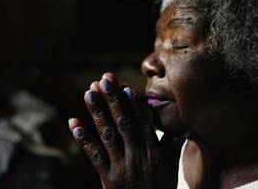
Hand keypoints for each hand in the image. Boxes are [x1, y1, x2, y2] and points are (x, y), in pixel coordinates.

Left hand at [68, 73, 184, 188]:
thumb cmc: (161, 187)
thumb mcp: (172, 165)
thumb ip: (174, 142)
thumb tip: (184, 122)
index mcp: (154, 151)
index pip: (142, 123)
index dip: (133, 104)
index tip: (125, 86)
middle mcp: (138, 156)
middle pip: (123, 124)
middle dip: (113, 100)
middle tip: (104, 79)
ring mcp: (121, 167)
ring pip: (107, 135)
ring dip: (97, 113)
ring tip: (89, 93)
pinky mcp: (107, 178)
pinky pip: (94, 156)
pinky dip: (83, 140)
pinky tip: (74, 123)